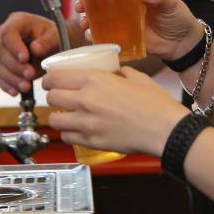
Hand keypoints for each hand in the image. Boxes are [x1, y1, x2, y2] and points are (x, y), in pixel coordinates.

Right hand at [0, 12, 58, 95]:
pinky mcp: (2, 66)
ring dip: (11, 78)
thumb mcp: (56, 35)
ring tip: (26, 86)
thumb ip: (47, 41)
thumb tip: (35, 49)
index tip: (25, 58)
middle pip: (1, 51)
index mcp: (18, 22)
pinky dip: (7, 85)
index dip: (14, 46)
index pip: (8, 33)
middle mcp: (5, 35)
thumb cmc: (55, 36)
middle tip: (30, 75)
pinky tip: (15, 92)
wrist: (55, 46)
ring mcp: (2, 51)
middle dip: (15, 66)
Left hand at [43, 66, 188, 155]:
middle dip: (52, 96)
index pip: (56, 77)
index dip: (48, 79)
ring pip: (54, 120)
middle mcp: (85, 100)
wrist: (165, 130)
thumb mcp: (136, 76)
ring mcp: (87, 123)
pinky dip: (68, 133)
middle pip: (51, 97)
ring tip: (65, 115)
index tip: (50, 81)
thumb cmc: (155, 103)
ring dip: (57, 116)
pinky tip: (75, 130)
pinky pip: (67, 137)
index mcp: (94, 80)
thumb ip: (118, 72)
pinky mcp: (91, 141)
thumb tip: (112, 72)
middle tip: (57, 97)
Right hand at [73, 0, 202, 61]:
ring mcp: (122, 22)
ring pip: (97, 18)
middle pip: (98, 0)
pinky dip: (95, 37)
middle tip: (79, 5)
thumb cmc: (179, 18)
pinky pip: (105, 37)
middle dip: (83, 2)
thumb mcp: (171, 3)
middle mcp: (124, 5)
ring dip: (86, 19)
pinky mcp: (123, 38)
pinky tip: (91, 36)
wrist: (184, 43)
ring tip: (84, 22)